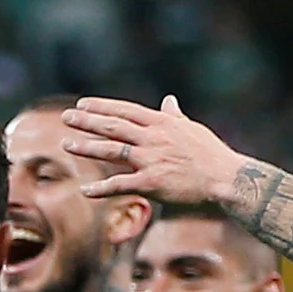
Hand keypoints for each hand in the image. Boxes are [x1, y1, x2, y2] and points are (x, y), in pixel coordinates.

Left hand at [61, 95, 258, 213]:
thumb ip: (174, 115)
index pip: (125, 110)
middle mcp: (153, 138)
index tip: (83, 104)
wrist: (226, 179)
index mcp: (161, 123)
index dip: (102, 107)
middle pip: (113, 126)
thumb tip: (169, 100)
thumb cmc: (211, 154)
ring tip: (66, 144)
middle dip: (87, 121)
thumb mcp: (192, 128)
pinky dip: (101, 189)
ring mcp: (151, 160)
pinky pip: (121, 185)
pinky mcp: (152, 183)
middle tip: (66, 118)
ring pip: (112, 151)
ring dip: (87, 147)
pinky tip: (85, 191)